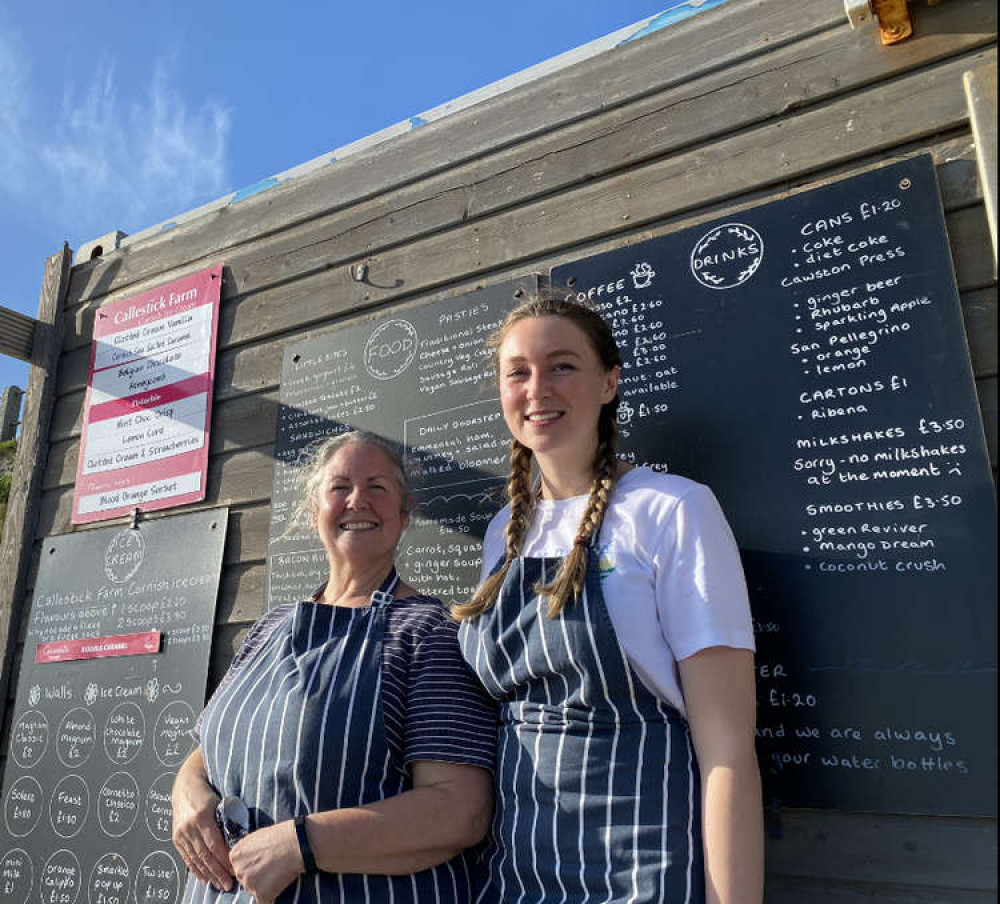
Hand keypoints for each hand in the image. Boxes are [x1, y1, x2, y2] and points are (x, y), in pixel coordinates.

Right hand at [171, 762, 233, 890]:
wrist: (185, 786)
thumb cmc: (207, 794)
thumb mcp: (220, 802)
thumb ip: (228, 818)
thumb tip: (242, 837)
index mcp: (202, 817)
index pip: (214, 844)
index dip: (224, 859)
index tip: (234, 869)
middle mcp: (189, 827)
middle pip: (205, 855)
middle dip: (217, 872)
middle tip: (228, 884)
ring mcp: (181, 833)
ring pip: (196, 859)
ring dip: (208, 874)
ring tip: (218, 884)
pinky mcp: (176, 838)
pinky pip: (186, 857)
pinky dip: (195, 869)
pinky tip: (203, 878)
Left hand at [230, 820, 302, 903]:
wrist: (296, 843)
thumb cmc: (280, 836)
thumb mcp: (256, 837)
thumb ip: (246, 851)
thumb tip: (247, 859)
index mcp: (235, 855)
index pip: (238, 867)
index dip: (251, 866)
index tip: (262, 863)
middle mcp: (238, 870)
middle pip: (244, 880)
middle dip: (256, 877)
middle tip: (271, 869)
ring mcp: (249, 883)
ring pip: (253, 890)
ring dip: (264, 886)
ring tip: (277, 874)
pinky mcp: (260, 894)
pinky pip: (264, 900)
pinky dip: (271, 896)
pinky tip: (280, 884)